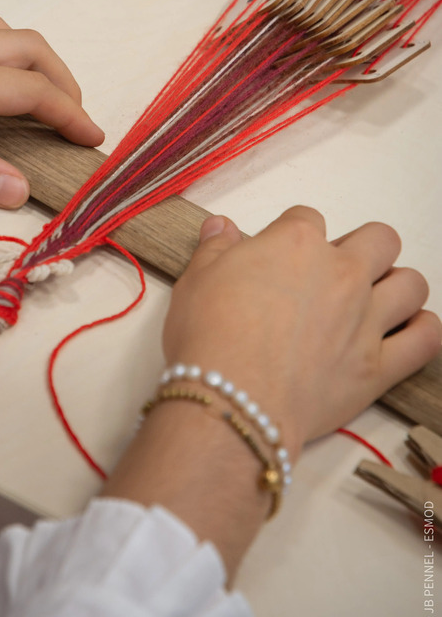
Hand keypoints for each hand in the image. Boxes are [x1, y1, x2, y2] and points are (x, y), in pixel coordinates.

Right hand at [164, 208, 439, 456]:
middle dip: (363, 248)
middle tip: (336, 272)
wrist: (232, 398)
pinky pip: (425, 340)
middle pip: (379, 239)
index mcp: (297, 243)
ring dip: (398, 285)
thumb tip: (222, 226)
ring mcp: (365, 319)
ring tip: (375, 300)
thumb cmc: (210, 335)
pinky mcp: (377, 367)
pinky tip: (406, 330)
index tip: (279, 254)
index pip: (307, 218)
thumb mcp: (197, 279)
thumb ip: (217, 247)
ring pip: (412, 284)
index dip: (293, 234)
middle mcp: (341, 274)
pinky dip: (422, 331)